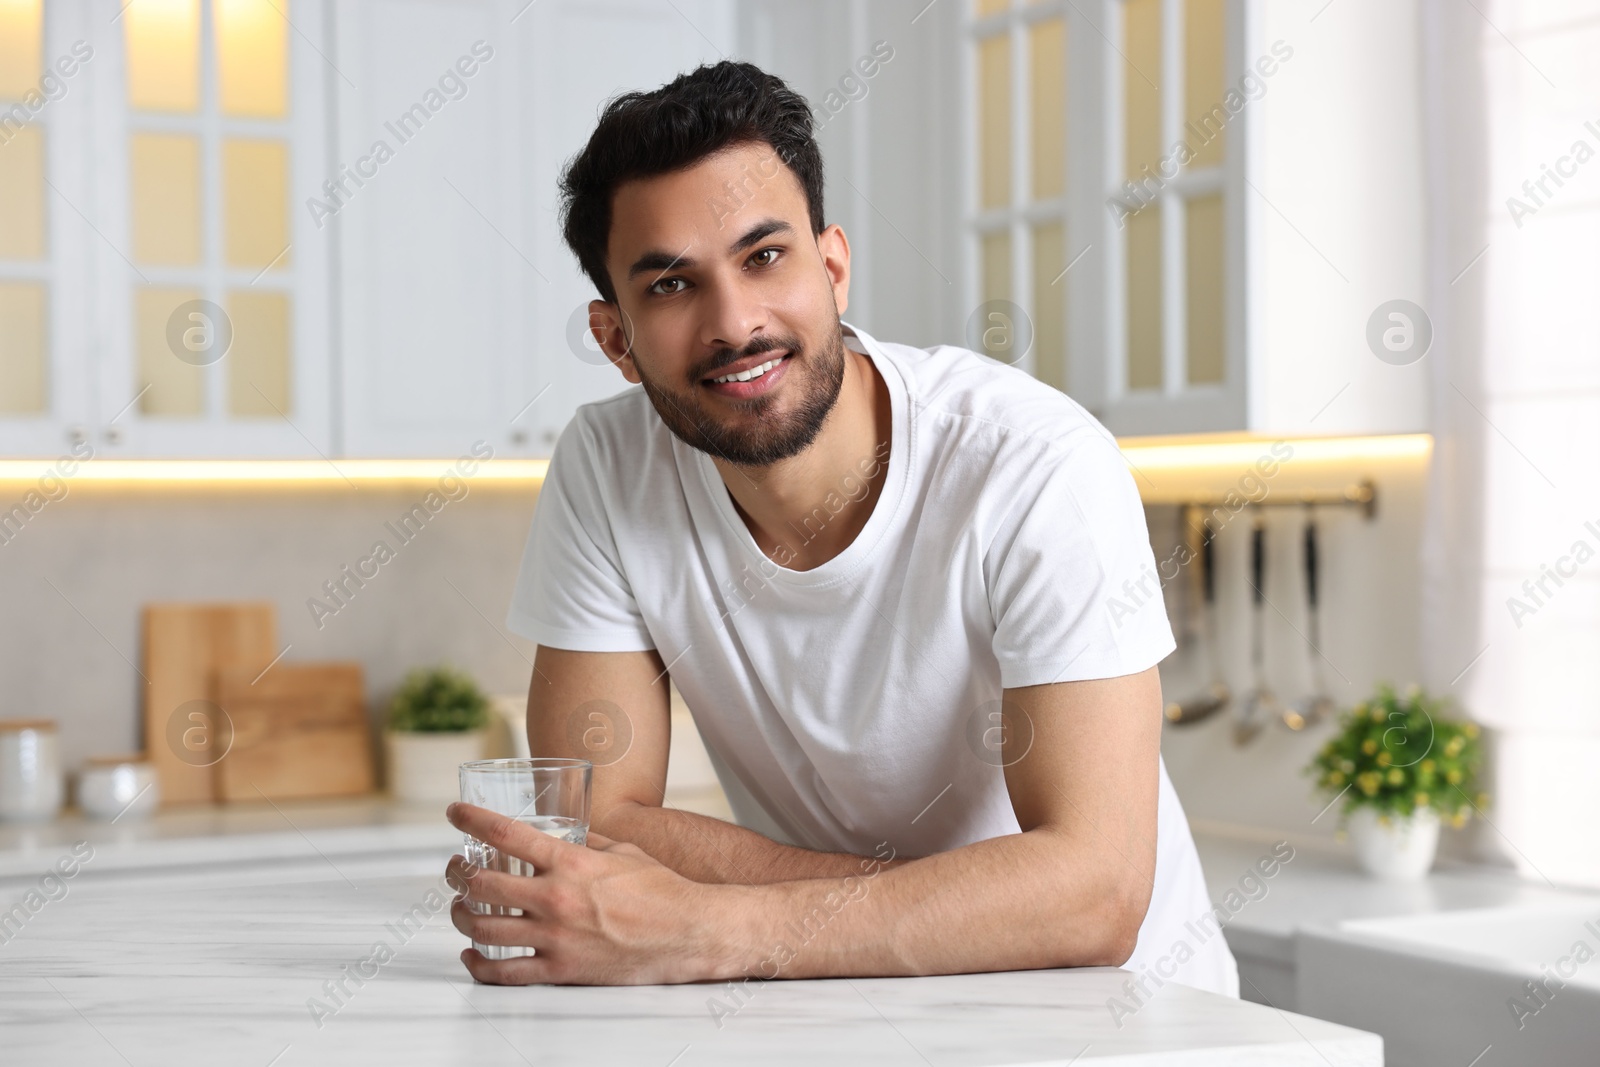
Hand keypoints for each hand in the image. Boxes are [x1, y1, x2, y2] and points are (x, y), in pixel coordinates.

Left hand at [445, 801, 732, 985]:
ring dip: (461, 916)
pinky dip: (478, 965)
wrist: (688, 932)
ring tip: (460, 908)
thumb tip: (568, 836)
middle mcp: (556, 898)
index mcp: (570, 862)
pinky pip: (504, 973)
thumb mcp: (623, 852)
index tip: (454, 813)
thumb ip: (589, 844)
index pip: (506, 833)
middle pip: (481, 884)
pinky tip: (471, 955)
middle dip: (457, 874)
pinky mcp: (560, 970)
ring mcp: (555, 937)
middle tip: (455, 869)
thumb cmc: (661, 889)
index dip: (471, 820)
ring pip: (483, 928)